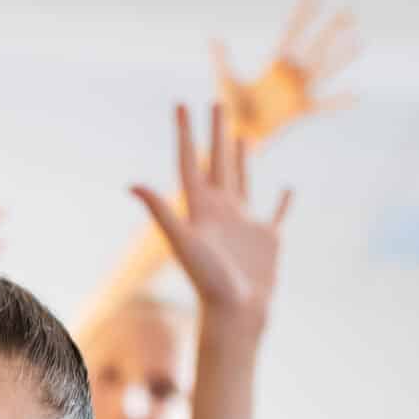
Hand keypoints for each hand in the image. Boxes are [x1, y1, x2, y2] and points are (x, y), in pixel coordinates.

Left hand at [130, 102, 291, 320]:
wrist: (236, 315)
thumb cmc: (208, 282)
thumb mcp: (183, 241)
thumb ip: (160, 211)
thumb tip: (132, 184)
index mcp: (200, 209)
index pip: (189, 163)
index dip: (184, 134)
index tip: (181, 105)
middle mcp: (221, 213)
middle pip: (217, 163)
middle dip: (216, 133)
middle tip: (216, 103)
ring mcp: (244, 225)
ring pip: (242, 181)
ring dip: (241, 159)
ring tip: (241, 137)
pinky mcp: (267, 239)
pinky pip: (277, 213)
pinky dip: (283, 200)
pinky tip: (287, 187)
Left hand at [213, 0, 359, 147]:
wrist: (234, 136)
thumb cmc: (230, 110)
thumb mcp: (225, 81)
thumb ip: (222, 59)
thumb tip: (213, 37)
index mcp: (273, 64)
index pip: (291, 33)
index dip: (302, 16)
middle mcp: (289, 75)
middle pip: (315, 46)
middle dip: (330, 29)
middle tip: (348, 10)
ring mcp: (297, 92)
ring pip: (325, 69)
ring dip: (342, 56)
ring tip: (360, 41)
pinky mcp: (300, 111)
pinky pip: (324, 105)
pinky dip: (340, 101)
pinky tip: (357, 95)